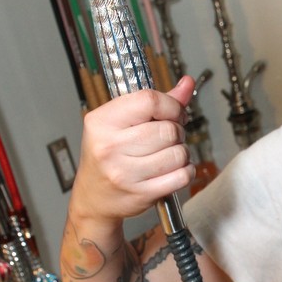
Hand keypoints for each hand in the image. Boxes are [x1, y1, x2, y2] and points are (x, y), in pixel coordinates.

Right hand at [72, 75, 196, 222]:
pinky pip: (182, 176)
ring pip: (178, 153)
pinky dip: (186, 171)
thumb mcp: (121, 123)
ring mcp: (125, 173)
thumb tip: (187, 84)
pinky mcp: (141, 194)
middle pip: (168, 129)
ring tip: (168, 154)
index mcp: (102, 122)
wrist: (94, 197)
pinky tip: (174, 169)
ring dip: (182, 153)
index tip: (174, 112)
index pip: (149, 101)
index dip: (171, 106)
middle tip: (168, 137)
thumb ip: (157, 102)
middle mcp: (110, 147)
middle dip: (177, 131)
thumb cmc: (107, 156)